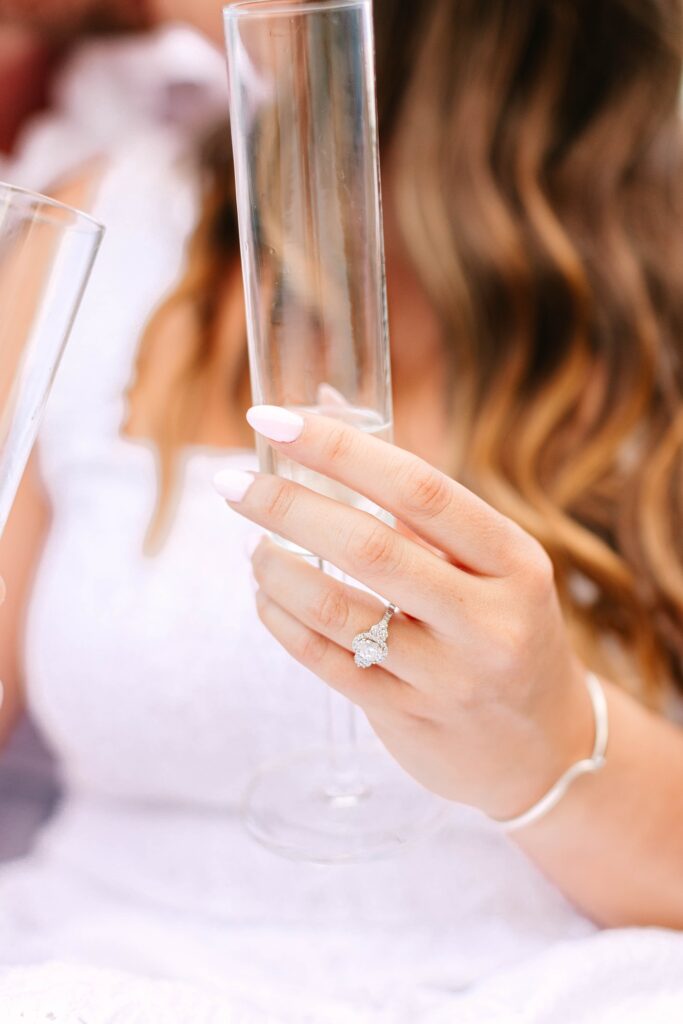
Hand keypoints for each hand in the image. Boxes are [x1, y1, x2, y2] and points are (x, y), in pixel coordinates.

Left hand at [214, 406, 593, 819]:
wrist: (545, 746)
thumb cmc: (505, 626)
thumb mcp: (492, 562)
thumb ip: (414, 497)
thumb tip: (325, 408)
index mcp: (513, 559)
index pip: (419, 489)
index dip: (340, 450)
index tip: (274, 419)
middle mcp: (486, 619)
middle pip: (369, 548)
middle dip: (286, 506)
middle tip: (234, 483)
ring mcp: (447, 676)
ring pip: (336, 611)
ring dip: (276, 569)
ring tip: (254, 545)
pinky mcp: (407, 718)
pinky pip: (324, 662)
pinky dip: (281, 621)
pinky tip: (266, 596)